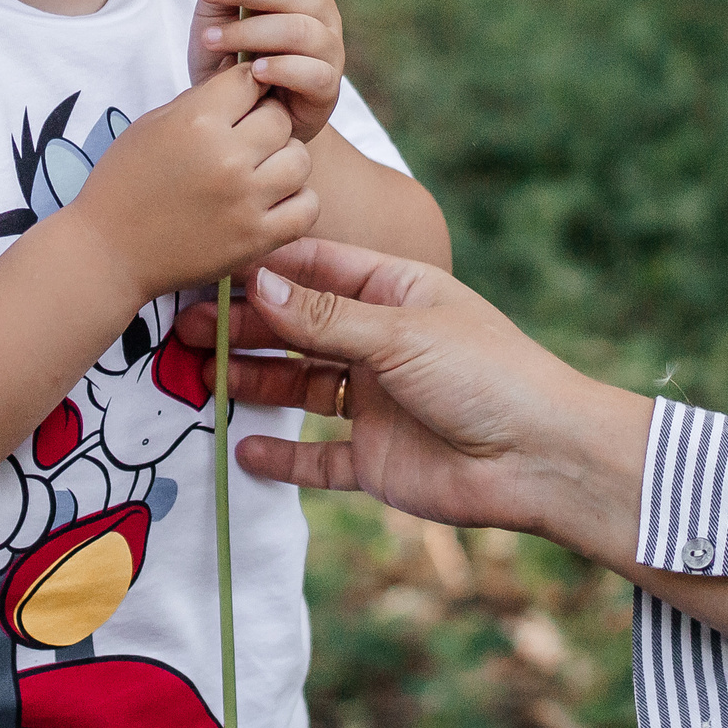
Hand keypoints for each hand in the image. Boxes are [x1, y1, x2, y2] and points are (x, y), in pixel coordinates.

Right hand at [64, 63, 318, 301]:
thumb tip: (245, 67)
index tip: (235, 106)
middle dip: (265, 124)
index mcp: (196, 121)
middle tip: (244, 142)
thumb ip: (202, 98)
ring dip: (284, 162)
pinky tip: (272, 201)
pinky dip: (296, 201)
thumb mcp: (154, 125)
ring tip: (259, 172)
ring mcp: (245, 200)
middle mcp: (226, 157)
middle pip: (280, 118)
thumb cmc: (125, 183)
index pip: (250, 80)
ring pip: (300, 159)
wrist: (108, 253)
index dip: (245, 89)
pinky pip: (307, 207)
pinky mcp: (256, 239)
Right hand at [177, 238, 651, 567]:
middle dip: (245, 327)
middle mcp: (382, 343)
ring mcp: (377, 402)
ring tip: (201, 381)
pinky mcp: (377, 459)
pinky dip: (282, 456)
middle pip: (299, 329)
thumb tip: (256, 284)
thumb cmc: (487, 374)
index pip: (318, 271)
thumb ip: (325, 317)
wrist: (543, 459)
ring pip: (300, 387)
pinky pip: (318, 458)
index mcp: (396, 294)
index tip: (210, 268)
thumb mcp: (401, 333)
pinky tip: (242, 449)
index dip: (265, 270)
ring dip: (253, 383)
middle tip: (185, 330)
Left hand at [189, 0, 346, 141]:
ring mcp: (329, 52)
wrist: (241, 120)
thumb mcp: (215, 21)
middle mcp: (323, 16)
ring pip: (301, 30)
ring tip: (212, 39)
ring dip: (252, 31)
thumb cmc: (230, 62)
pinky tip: (251, 71)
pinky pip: (311, 72)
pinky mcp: (327, 89)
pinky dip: (280, 68)